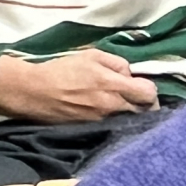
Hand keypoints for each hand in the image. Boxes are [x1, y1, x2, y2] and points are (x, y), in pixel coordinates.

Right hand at [0, 51, 159, 122]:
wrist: (35, 92)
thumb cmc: (62, 70)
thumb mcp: (90, 55)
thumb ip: (116, 63)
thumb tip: (130, 74)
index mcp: (113, 85)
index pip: (149, 94)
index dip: (150, 90)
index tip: (143, 87)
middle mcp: (112, 107)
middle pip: (145, 112)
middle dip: (146, 105)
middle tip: (138, 99)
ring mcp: (103, 122)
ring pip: (130, 121)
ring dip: (132, 114)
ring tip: (123, 106)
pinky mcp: (94, 131)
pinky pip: (114, 127)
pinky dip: (117, 121)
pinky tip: (109, 114)